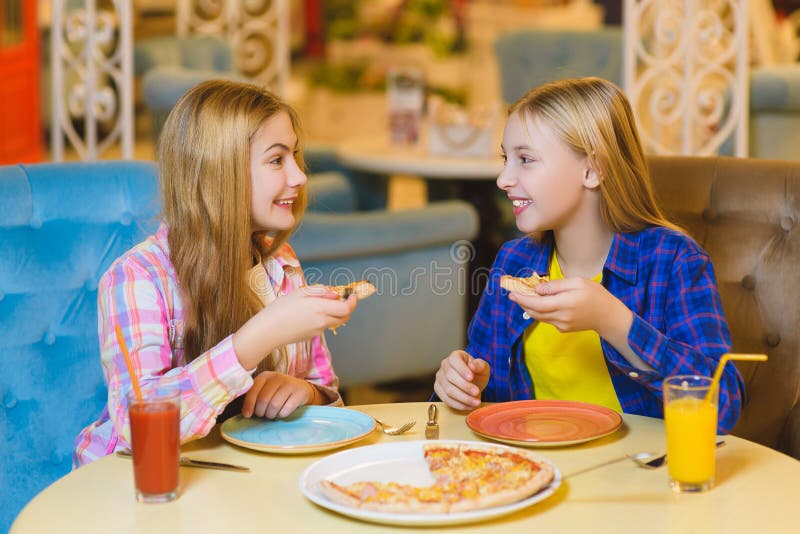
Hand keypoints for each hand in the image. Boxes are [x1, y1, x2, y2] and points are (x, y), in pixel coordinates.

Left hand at [241, 371, 313, 418]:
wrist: (301, 388)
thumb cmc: (278, 392)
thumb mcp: (265, 390)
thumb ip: (254, 398)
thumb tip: (245, 413)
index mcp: (265, 376)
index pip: (253, 390)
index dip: (248, 404)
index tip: (247, 415)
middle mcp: (277, 377)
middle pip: (263, 400)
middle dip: (261, 412)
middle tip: (263, 414)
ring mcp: (289, 383)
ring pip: (274, 405)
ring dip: (271, 415)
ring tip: (272, 414)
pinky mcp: (299, 392)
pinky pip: (286, 409)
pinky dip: (282, 415)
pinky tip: (282, 412)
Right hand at [259, 284, 356, 344]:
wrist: (267, 331)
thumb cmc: (280, 309)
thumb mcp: (299, 293)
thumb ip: (319, 291)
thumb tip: (334, 294)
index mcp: (320, 308)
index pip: (346, 308)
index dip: (353, 302)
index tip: (352, 295)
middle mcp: (322, 321)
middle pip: (344, 317)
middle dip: (346, 308)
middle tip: (339, 299)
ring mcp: (318, 331)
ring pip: (333, 321)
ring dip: (333, 313)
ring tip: (316, 304)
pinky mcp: (311, 336)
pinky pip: (322, 326)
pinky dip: (322, 319)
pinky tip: (306, 314)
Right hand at [433, 350, 490, 410]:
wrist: (472, 383)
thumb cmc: (477, 373)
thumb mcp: (483, 368)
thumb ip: (480, 366)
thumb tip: (472, 366)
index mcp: (455, 356)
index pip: (454, 360)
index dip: (462, 369)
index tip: (471, 377)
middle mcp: (445, 365)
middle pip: (450, 376)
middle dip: (465, 386)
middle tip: (477, 392)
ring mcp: (440, 377)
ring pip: (448, 389)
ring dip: (463, 398)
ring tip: (476, 402)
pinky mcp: (438, 389)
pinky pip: (446, 399)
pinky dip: (458, 404)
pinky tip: (469, 406)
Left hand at [508, 278, 631, 338]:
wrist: (608, 316)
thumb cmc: (595, 295)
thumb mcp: (577, 282)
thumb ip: (556, 286)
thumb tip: (538, 289)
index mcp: (565, 303)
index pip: (537, 303)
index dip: (522, 299)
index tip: (511, 293)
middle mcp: (561, 317)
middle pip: (534, 311)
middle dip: (522, 303)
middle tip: (514, 294)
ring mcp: (561, 325)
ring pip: (539, 317)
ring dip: (529, 308)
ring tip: (523, 297)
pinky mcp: (563, 329)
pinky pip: (546, 320)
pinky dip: (539, 312)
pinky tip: (539, 304)